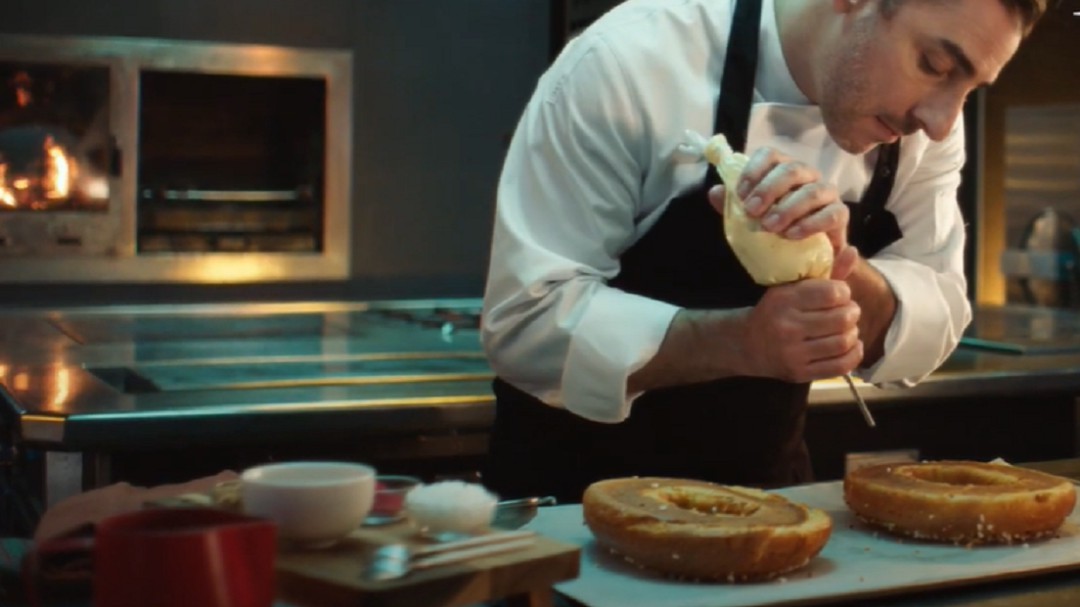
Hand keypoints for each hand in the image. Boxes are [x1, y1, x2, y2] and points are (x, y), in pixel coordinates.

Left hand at [707, 147, 849, 252]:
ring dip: (788, 208)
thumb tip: (714, 192)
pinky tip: (792, 235)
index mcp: (782, 171)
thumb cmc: (776, 230)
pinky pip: (832, 214)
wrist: (805, 259)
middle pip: (792, 169)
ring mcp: (826, 193)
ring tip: (770, 227)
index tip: (740, 193)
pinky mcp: (840, 214)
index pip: (770, 155)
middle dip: (769, 189)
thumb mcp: (750, 219)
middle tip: (752, 211)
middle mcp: (807, 176)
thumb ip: (733, 206)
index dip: (754, 170)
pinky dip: (810, 224)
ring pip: (813, 191)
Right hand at [741, 278, 862, 382]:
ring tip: (846, 329)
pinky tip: (849, 346)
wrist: (747, 345)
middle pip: (842, 318)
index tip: (839, 295)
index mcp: (785, 300)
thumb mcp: (794, 287)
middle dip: (852, 313)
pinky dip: (853, 354)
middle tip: (848, 313)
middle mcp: (787, 326)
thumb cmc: (776, 311)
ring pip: (843, 342)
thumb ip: (827, 272)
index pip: (833, 293)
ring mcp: (793, 353)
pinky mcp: (799, 373)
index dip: (844, 293)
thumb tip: (853, 251)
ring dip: (853, 334)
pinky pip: (841, 365)